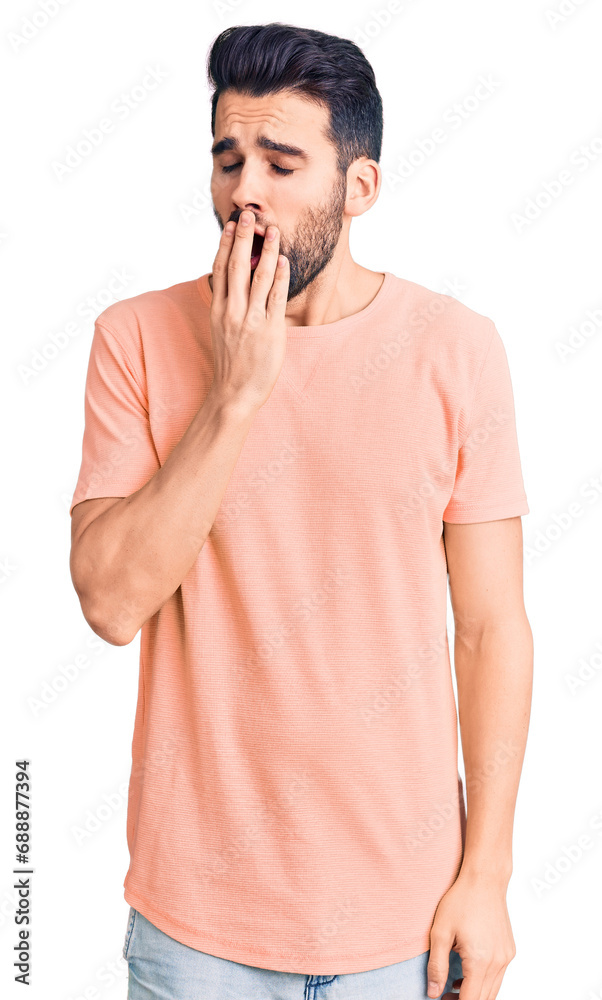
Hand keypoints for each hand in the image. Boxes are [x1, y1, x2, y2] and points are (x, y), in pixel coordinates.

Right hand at [209, 209, 289, 411]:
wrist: (234, 393)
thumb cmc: (231, 364)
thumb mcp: (221, 331)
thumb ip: (228, 307)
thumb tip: (234, 287)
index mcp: (218, 310)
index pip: (219, 269)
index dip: (225, 245)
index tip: (230, 225)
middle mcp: (232, 311)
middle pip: (237, 266)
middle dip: (243, 237)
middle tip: (249, 214)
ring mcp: (250, 320)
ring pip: (258, 276)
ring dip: (266, 250)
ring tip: (272, 229)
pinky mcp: (269, 330)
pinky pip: (275, 297)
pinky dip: (280, 276)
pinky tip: (284, 259)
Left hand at [426, 870, 515, 999]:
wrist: (484, 880)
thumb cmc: (461, 901)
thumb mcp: (440, 932)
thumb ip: (436, 966)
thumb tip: (433, 993)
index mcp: (480, 961)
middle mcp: (498, 962)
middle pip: (484, 999)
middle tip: (444, 997)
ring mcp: (506, 957)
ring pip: (492, 991)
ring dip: (475, 995)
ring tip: (453, 988)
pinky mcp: (509, 951)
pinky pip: (498, 977)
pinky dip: (484, 983)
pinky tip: (466, 975)